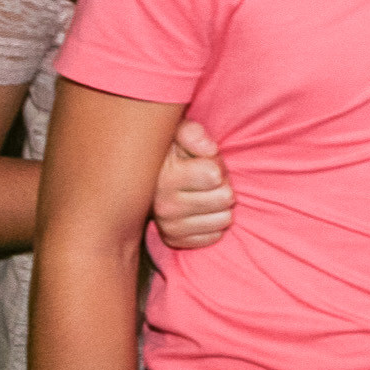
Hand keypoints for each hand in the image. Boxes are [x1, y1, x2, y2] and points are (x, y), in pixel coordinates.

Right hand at [152, 121, 232, 249]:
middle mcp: (163, 206)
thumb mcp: (176, 130)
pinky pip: (214, 236)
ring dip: (220, 204)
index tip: (204, 160)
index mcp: (165, 177)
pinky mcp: (174, 239)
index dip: (217, 163)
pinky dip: (214, 222)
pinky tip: (201, 209)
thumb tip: (209, 149)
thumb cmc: (169, 148)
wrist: (144, 175)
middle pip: (224, 198)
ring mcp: (168, 225)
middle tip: (208, 177)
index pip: (215, 175)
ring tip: (204, 192)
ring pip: (224, 219)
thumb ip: (192, 132)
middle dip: (223, 184)